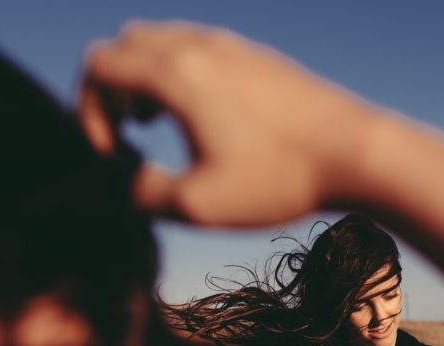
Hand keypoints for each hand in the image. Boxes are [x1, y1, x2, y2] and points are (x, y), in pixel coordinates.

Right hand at [78, 21, 379, 225]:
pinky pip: (201, 50)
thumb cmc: (280, 179)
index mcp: (175, 73)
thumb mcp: (197, 206)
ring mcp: (233, 47)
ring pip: (165, 41)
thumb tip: (131, 183)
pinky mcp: (260, 59)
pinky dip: (183, 76)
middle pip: (127, 43)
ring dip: (147, 79)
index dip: (86, 110)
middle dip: (112, 88)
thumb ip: (144, 196)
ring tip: (161, 124)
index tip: (113, 153)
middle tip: (129, 133)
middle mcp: (200, 46)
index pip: (98, 64)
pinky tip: (208, 121)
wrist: (356, 154)